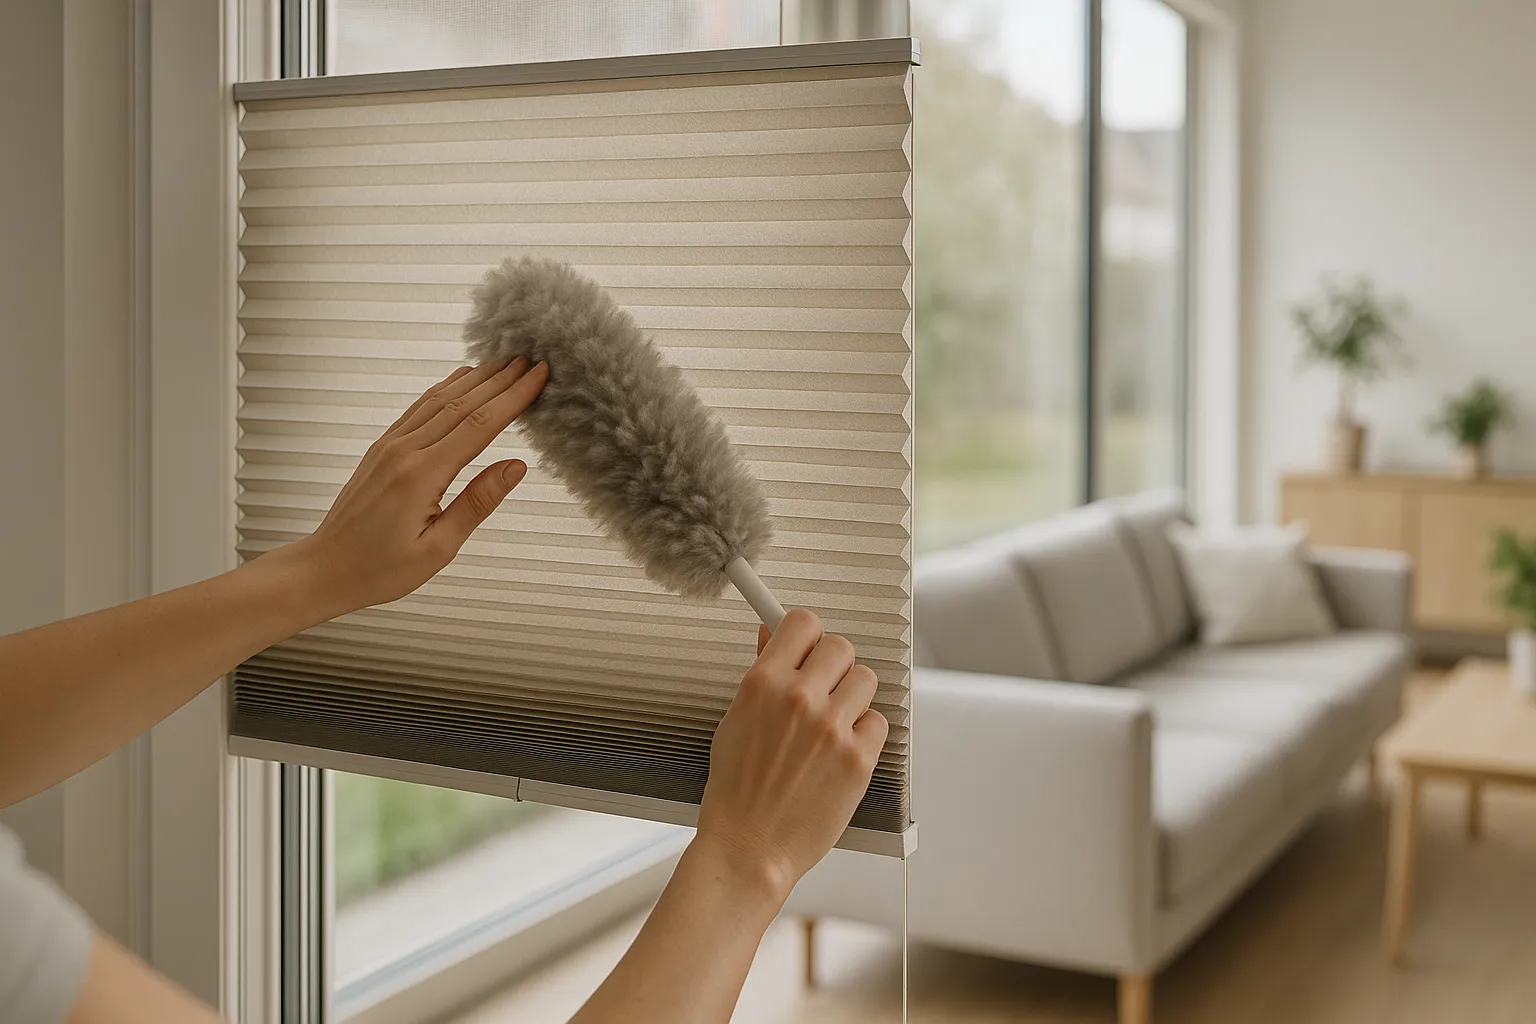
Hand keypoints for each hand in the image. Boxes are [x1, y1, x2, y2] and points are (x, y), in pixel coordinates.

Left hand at [291, 358, 548, 615]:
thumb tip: (517, 465)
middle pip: (462, 404)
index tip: (540, 376)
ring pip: (439, 400)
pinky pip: (419, 408)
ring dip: (475, 378)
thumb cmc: (381, 569)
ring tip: (505, 360)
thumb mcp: (438, 548)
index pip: (479, 425)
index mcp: (421, 475)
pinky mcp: (381, 449)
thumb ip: (478, 503)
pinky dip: (445, 389)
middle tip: (532, 358)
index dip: (513, 398)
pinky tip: (461, 378)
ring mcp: (389, 446)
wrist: (324, 569)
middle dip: (500, 379)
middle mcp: (404, 451)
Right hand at [694, 609, 888, 905]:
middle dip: (833, 666)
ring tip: (832, 725)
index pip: (802, 623)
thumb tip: (772, 636)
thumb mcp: (735, 721)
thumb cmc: (737, 791)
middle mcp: (798, 699)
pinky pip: (878, 722)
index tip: (808, 647)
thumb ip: (762, 675)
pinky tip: (841, 752)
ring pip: (865, 680)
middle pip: (841, 647)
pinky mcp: (858, 759)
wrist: (749, 847)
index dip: (807, 635)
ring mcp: (831, 728)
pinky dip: (864, 734)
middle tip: (823, 690)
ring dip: (852, 698)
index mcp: (762, 684)